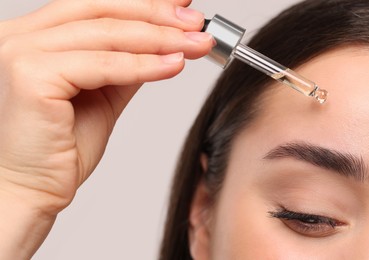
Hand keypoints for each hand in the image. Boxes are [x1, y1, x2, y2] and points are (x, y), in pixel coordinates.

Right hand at [0, 0, 212, 257]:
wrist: (31, 189)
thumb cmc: (59, 149)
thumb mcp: (101, 96)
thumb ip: (122, 66)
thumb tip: (157, 45)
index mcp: (33, 37)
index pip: (95, 8)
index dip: (142, 6)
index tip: (180, 10)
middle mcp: (20, 37)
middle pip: (101, 12)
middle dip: (156, 16)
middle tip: (195, 24)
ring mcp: (20, 52)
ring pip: (106, 35)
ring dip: (158, 39)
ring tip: (194, 44)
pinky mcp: (30, 76)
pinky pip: (102, 65)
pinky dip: (143, 66)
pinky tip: (173, 65)